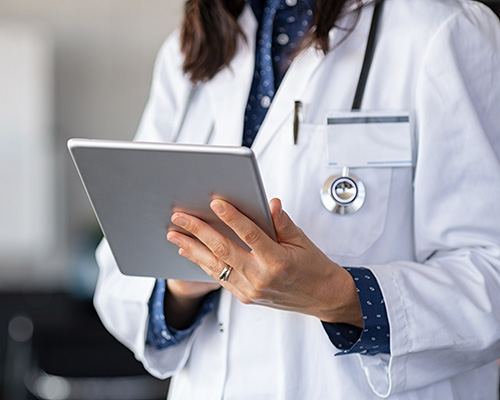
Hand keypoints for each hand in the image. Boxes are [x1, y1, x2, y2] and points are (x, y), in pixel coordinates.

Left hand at [166, 198, 362, 325]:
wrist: (321, 297)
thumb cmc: (313, 267)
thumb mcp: (302, 241)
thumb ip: (282, 222)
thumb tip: (269, 202)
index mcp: (278, 261)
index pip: (250, 235)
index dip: (232, 217)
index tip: (216, 203)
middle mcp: (261, 278)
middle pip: (223, 250)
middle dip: (198, 231)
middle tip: (180, 217)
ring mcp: (250, 290)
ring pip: (215, 266)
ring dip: (192, 248)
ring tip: (174, 234)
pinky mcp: (245, 297)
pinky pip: (219, 277)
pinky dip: (202, 263)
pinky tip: (189, 252)